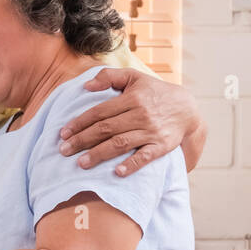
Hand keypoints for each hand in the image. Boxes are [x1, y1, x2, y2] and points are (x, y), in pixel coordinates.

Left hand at [58, 68, 204, 175]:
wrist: (187, 108)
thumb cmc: (154, 92)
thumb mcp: (134, 77)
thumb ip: (109, 76)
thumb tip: (87, 85)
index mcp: (131, 98)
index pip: (100, 112)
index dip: (80, 122)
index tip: (63, 133)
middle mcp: (140, 114)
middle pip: (106, 129)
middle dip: (83, 140)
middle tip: (64, 151)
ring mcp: (151, 131)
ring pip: (121, 143)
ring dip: (99, 154)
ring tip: (81, 163)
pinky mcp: (162, 146)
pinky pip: (146, 157)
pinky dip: (132, 165)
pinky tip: (117, 172)